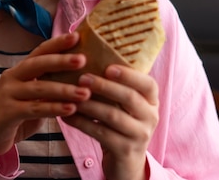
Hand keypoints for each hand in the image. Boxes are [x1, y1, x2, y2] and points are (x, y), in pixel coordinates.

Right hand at [0, 32, 91, 156]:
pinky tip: (71, 109)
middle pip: (37, 64)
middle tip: (83, 60)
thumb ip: (50, 84)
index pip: (40, 51)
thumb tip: (82, 76)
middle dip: (61, 61)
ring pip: (39, 88)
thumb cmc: (19, 113)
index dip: (57, 43)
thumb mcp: (35, 95)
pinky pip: (35, 108)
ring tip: (85, 93)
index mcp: (20, 69)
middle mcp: (12, 77)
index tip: (77, 36)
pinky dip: (54, 108)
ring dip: (63, 90)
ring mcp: (8, 94)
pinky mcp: (8, 112)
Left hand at [62, 65, 158, 179]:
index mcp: (151, 101)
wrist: (126, 162)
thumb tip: (88, 57)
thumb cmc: (120, 124)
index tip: (108, 67)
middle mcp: (151, 117)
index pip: (148, 84)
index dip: (129, 75)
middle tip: (82, 78)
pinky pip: (101, 133)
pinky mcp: (125, 150)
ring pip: (113, 116)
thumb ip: (115, 85)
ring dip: (90, 104)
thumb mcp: (124, 105)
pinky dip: (82, 123)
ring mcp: (140, 135)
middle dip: (105, 86)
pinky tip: (67, 116)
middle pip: (130, 98)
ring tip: (71, 96)